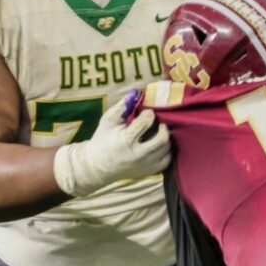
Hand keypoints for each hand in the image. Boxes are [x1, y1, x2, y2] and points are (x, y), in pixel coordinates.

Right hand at [53, 100, 170, 196]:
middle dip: (164, 127)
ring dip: (166, 138)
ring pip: (167, 150)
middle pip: (162, 139)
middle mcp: (138, 154)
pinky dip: (167, 151)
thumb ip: (121, 107)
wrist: (98, 166)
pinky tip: (159, 144)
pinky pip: (167, 161)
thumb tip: (136, 93)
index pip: (145, 123)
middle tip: (160, 122)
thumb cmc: (103, 140)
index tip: (147, 112)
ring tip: (160, 131)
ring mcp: (145, 165)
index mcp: (126, 140)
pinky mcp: (148, 172)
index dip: (149, 114)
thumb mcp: (107, 121)